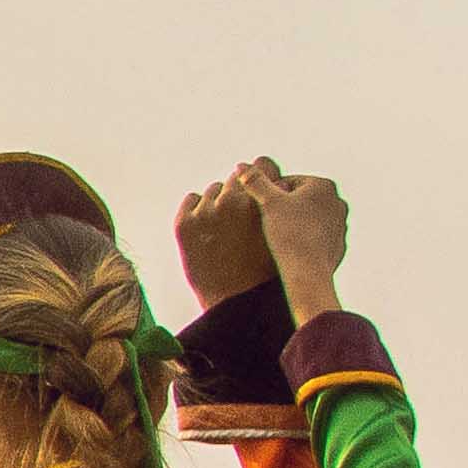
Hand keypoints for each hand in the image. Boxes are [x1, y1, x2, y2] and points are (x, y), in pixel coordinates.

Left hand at [172, 164, 273, 308]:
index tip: (261, 189)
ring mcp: (205, 212)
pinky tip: (210, 228)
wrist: (237, 302)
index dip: (263, 178)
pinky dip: (199, 211)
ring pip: (214, 190)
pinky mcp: (183, 223)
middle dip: (240, 192)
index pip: (262, 164)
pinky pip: (192, 201)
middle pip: (236, 177)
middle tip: (242, 215)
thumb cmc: (268, 269)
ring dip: (220, 203)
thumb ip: (280, 204)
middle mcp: (232, 200)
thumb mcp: (284, 233)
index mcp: (262, 201)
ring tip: (227, 227)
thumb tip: (275, 181)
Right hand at [252, 169, 349, 318]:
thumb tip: (241, 165)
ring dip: (292, 225)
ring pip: (307, 220)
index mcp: (324, 185)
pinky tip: (289, 251)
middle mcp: (338, 201)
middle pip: (298, 200)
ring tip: (276, 239)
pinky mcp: (339, 244)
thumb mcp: (267, 203)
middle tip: (265, 224)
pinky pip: (315, 238)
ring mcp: (341, 224)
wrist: (308, 272)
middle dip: (282, 209)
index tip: (259, 210)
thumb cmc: (288, 234)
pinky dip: (303, 241)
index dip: (268, 196)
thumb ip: (254, 181)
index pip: (287, 183)